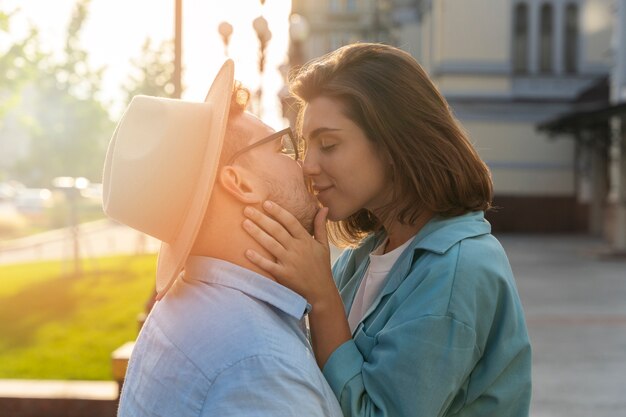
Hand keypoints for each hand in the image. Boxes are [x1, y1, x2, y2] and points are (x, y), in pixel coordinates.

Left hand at [243, 200, 351, 366]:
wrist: (321, 292)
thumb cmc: (321, 267)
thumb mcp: (324, 245)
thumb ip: (321, 226)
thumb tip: (323, 207)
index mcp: (306, 240)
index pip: (291, 221)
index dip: (278, 212)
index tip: (266, 203)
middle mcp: (297, 249)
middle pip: (277, 230)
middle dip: (262, 218)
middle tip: (247, 209)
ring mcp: (290, 262)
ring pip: (271, 244)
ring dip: (257, 233)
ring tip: (244, 223)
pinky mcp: (284, 275)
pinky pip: (269, 266)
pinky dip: (258, 259)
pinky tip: (246, 252)